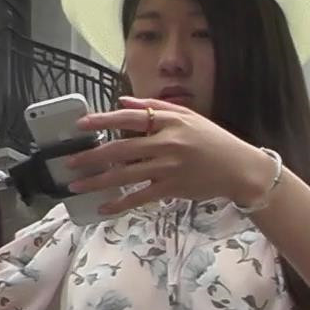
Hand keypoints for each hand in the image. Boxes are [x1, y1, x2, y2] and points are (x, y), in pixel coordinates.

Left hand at [62, 99, 274, 216]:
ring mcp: (169, 168)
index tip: (81, 125)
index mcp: (170, 121)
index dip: (103, 121)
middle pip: (122, 149)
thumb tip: (122, 101)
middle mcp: (168, 143)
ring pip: (126, 175)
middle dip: (92, 156)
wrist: (239, 168)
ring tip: (77, 185)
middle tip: (69, 161)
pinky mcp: (172, 189)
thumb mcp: (188, 116)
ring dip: (98, 181)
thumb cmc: (213, 141)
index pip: (130, 118)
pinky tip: (104, 208)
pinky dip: (121, 203)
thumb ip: (154, 108)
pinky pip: (140, 197)